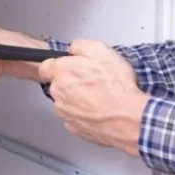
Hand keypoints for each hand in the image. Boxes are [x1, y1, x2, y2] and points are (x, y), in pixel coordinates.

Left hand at [38, 39, 150, 155]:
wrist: (129, 119)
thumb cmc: (117, 86)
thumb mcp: (101, 50)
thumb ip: (80, 45)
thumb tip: (73, 48)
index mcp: (61, 72)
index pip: (45, 66)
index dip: (59, 65)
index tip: (69, 66)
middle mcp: (58, 93)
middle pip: (58, 84)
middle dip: (72, 82)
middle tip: (93, 81)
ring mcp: (65, 113)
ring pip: (66, 102)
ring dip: (78, 99)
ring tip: (100, 97)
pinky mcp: (74, 129)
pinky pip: (75, 118)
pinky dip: (85, 114)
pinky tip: (100, 110)